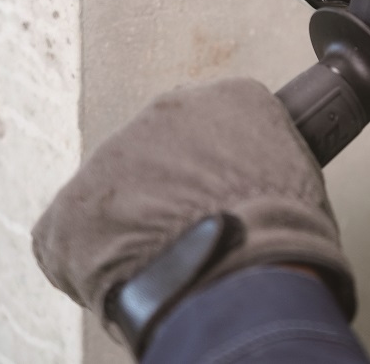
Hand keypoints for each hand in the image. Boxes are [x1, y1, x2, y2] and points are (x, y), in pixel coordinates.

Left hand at [32, 78, 354, 349]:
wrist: (241, 269)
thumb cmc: (281, 227)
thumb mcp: (298, 170)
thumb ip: (264, 156)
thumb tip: (255, 175)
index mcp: (229, 98)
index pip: (215, 122)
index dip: (219, 163)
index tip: (224, 187)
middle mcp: (165, 113)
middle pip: (161, 149)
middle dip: (173, 185)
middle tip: (198, 222)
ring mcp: (112, 157)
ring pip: (119, 189)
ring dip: (137, 218)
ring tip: (173, 252)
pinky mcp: (71, 207)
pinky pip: (77, 233)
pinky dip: (101, 258)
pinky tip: (142, 271)